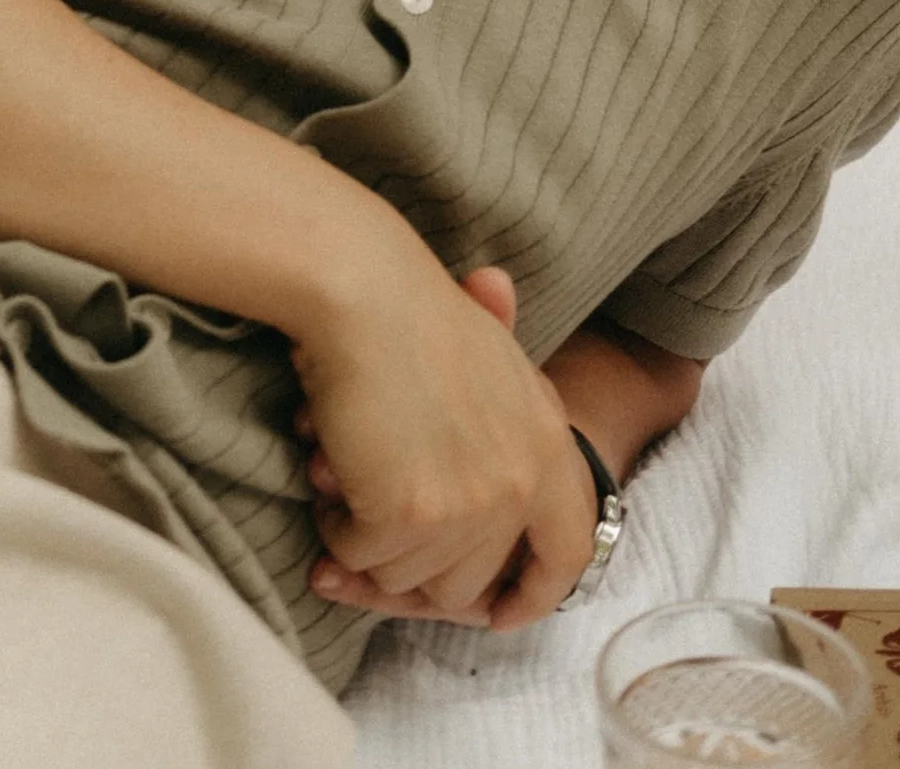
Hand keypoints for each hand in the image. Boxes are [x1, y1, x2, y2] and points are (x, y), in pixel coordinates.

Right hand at [295, 254, 594, 632]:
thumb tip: (502, 304)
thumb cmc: (409, 307)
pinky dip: (338, 528)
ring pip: (407, 579)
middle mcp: (520, 484)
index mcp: (549, 444)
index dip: (533, 593)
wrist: (362, 287)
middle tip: (376, 517)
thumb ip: (503, 390)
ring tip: (348, 471)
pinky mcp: (409, 514)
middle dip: (417, 563)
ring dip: (371, 540)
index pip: (568, 554)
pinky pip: (361, 558)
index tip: (499, 612)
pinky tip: (330, 471)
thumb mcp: (488, 352)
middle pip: (467, 584)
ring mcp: (468, 505)